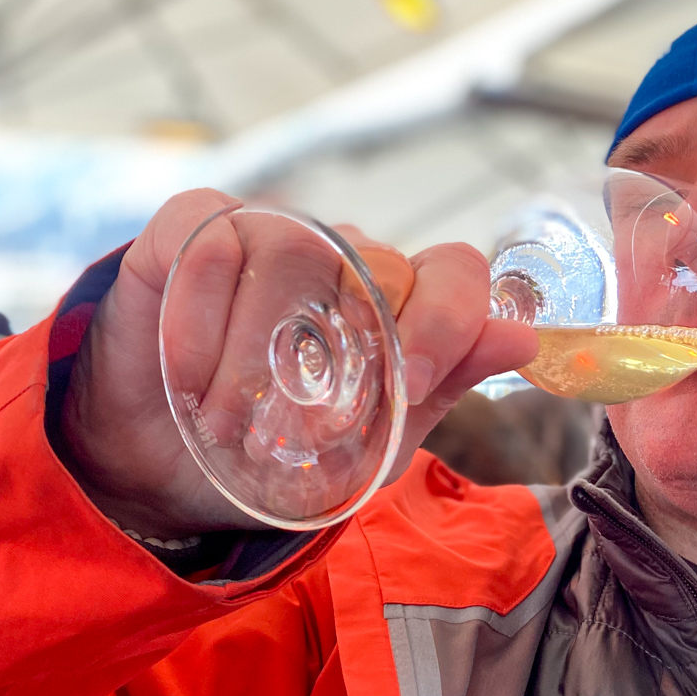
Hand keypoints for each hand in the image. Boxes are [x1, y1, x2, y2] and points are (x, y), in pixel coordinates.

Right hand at [60, 191, 538, 536]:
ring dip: (253, 352)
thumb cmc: (286, 447)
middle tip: (295, 433)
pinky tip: (185, 377)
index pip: (453, 270)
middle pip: (368, 259)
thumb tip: (524, 340)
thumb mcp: (375, 438)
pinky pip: (206, 238)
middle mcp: (342, 254)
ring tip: (227, 425)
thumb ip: (447, 385)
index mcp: (399, 299)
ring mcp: (267, 231)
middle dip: (333, 357)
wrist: (172, 467)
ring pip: (286, 251)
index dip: (448, 318)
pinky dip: (195, 314)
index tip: (413, 383)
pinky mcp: (191, 228)